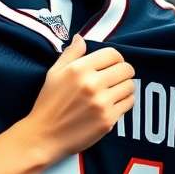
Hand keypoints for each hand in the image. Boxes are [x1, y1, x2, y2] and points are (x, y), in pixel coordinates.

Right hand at [24, 36, 134, 165]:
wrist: (44, 136)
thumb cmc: (48, 103)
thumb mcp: (54, 73)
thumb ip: (71, 54)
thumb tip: (80, 38)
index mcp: (79, 69)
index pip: (113, 54)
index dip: (115, 58)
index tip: (111, 65)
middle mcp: (93, 84)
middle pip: (126, 69)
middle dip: (123, 72)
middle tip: (115, 78)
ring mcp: (102, 103)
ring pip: (130, 86)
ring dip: (124, 87)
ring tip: (113, 92)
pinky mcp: (108, 120)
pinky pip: (128, 103)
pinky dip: (123, 103)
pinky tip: (111, 104)